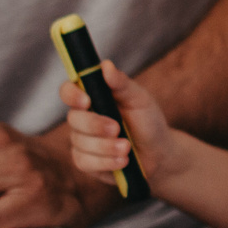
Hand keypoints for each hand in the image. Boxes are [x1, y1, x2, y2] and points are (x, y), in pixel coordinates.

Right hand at [57, 60, 175, 186]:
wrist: (158, 154)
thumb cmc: (148, 121)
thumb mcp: (140, 99)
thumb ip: (122, 83)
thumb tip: (106, 65)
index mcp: (93, 97)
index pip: (68, 91)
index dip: (72, 95)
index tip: (87, 101)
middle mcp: (83, 118)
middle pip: (73, 119)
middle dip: (95, 125)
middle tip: (117, 128)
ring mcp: (82, 141)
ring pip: (80, 142)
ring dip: (105, 146)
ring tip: (127, 147)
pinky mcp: (86, 162)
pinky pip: (85, 162)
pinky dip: (106, 162)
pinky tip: (123, 161)